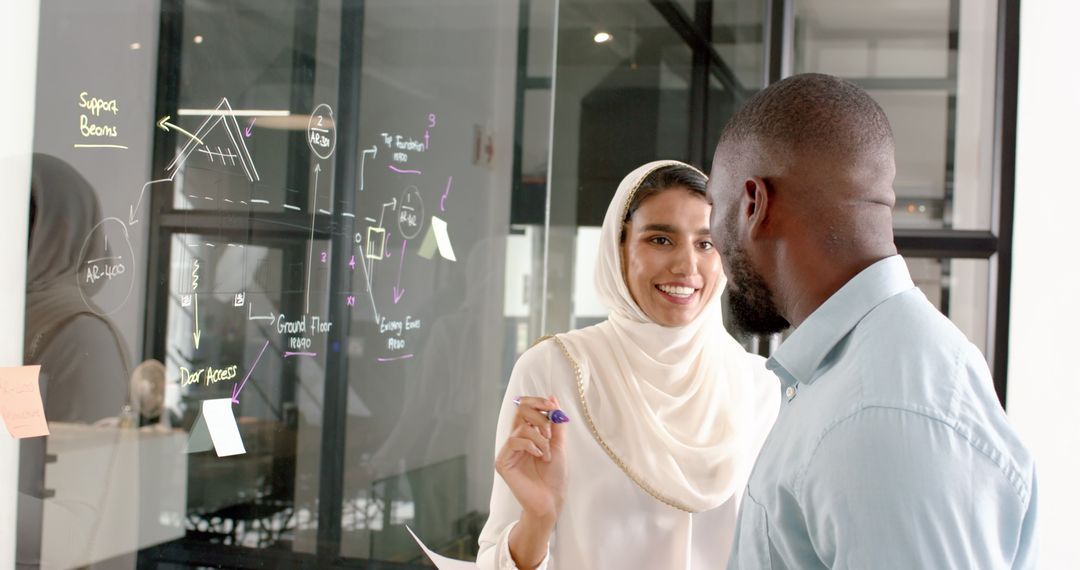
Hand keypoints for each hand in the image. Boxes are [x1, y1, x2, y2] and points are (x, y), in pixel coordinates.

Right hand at [495, 395, 567, 522]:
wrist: (550, 500)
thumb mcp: (558, 444)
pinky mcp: (502, 462)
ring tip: (547, 454)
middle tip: (550, 434)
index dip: (536, 402)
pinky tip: (539, 456)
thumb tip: (553, 398)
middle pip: (521, 411)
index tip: (551, 405)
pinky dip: (530, 445)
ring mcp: (508, 451)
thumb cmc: (554, 476)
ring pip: (521, 427)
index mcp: (527, 434)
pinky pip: (514, 441)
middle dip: (540, 417)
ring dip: (540, 439)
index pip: (525, 408)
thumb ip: (555, 423)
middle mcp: (515, 440)